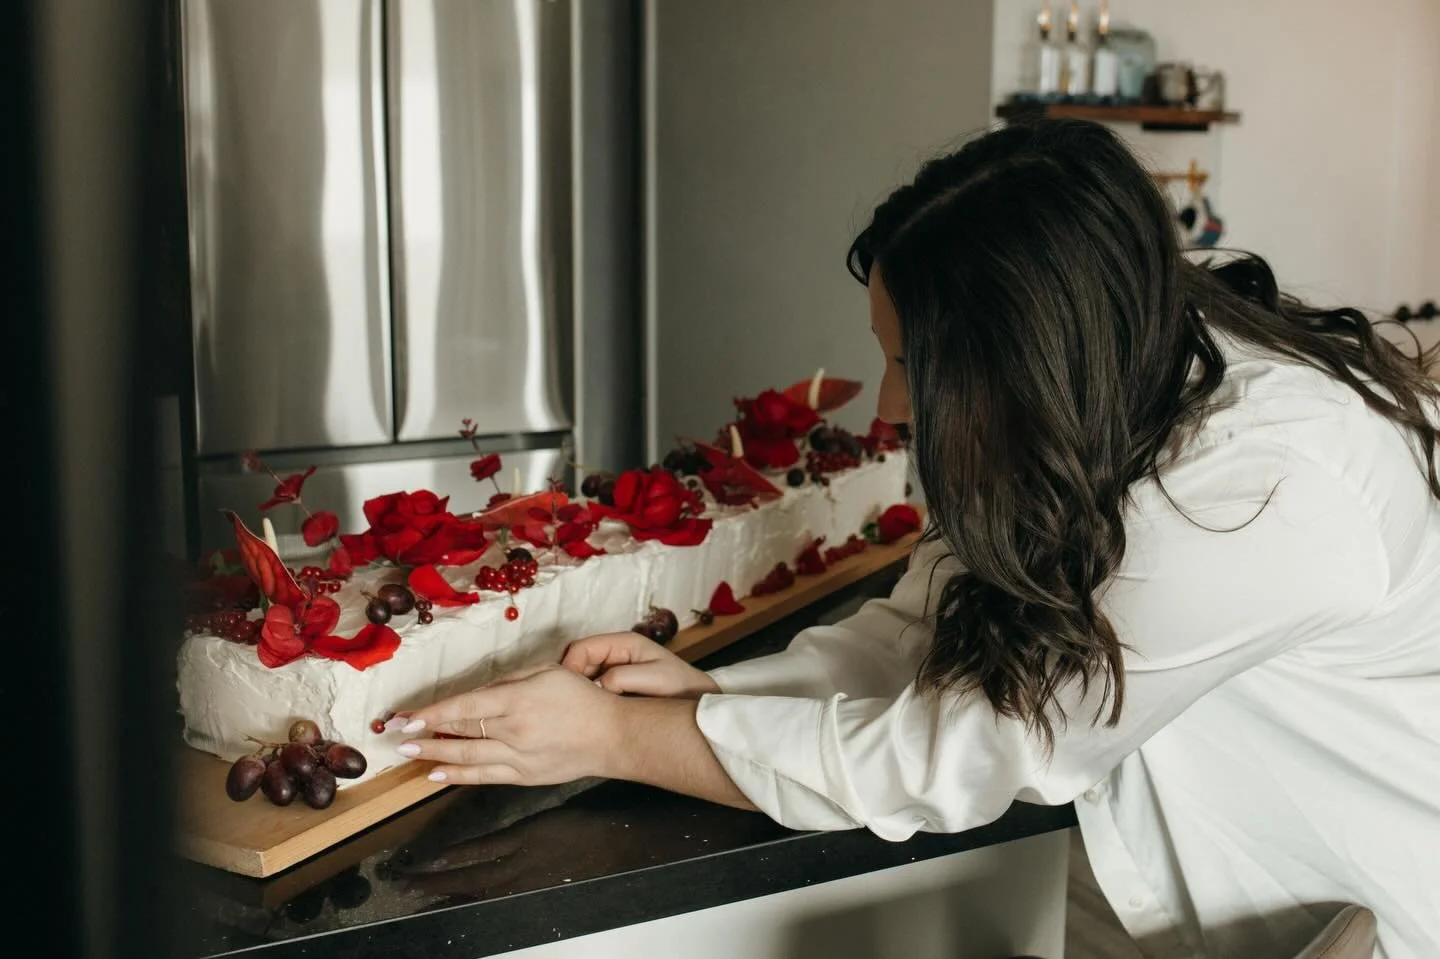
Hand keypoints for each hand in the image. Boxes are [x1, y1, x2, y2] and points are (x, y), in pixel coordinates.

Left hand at [399, 665, 623, 785]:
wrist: (611, 735)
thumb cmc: (581, 697)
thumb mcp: (547, 672)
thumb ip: (508, 681)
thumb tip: (475, 695)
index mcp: (519, 700)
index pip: (465, 706)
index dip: (432, 713)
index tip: (406, 717)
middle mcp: (515, 730)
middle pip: (462, 731)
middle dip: (425, 732)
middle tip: (395, 733)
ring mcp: (519, 757)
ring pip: (468, 757)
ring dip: (434, 755)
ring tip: (408, 753)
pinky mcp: (524, 776)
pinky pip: (484, 777)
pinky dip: (458, 776)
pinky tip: (436, 775)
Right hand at [560, 631, 720, 697]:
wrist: (698, 702)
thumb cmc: (682, 687)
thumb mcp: (656, 678)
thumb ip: (624, 677)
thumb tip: (597, 685)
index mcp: (624, 642)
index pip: (581, 648)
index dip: (569, 668)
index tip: (569, 692)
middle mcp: (616, 652)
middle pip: (577, 660)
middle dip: (570, 680)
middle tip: (571, 704)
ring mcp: (614, 667)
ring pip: (582, 675)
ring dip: (577, 690)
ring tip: (580, 710)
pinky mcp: (615, 684)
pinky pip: (592, 687)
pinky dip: (587, 698)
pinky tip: (590, 713)